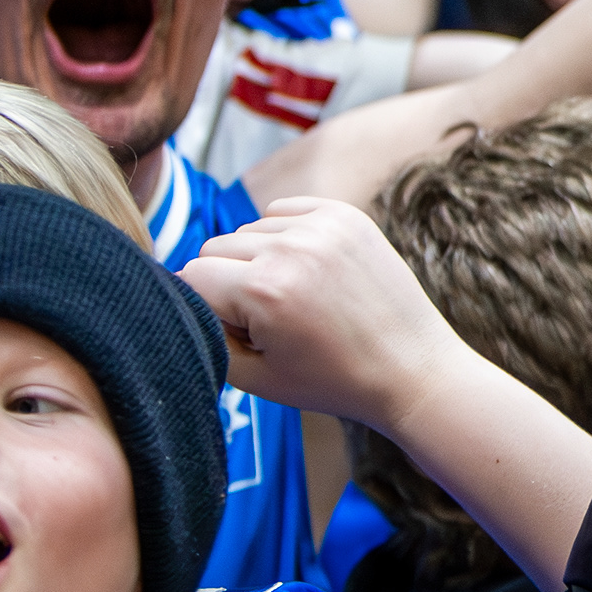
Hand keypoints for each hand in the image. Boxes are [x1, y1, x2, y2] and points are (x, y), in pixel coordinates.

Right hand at [177, 195, 463, 429]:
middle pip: (215, 249)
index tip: (240, 335)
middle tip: (271, 323)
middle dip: (228, 285)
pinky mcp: (346, 214)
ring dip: (257, 260)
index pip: (189, 277)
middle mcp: (291, 248)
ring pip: (248, 229)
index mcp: (264, 290)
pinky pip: (282, 210)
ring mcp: (323, 226)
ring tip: (295, 299)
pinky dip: (284, 236)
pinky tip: (310, 272)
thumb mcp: (253, 377)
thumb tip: (180, 296)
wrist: (411, 369)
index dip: (206, 310)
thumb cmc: (332, 381)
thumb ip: (202, 333)